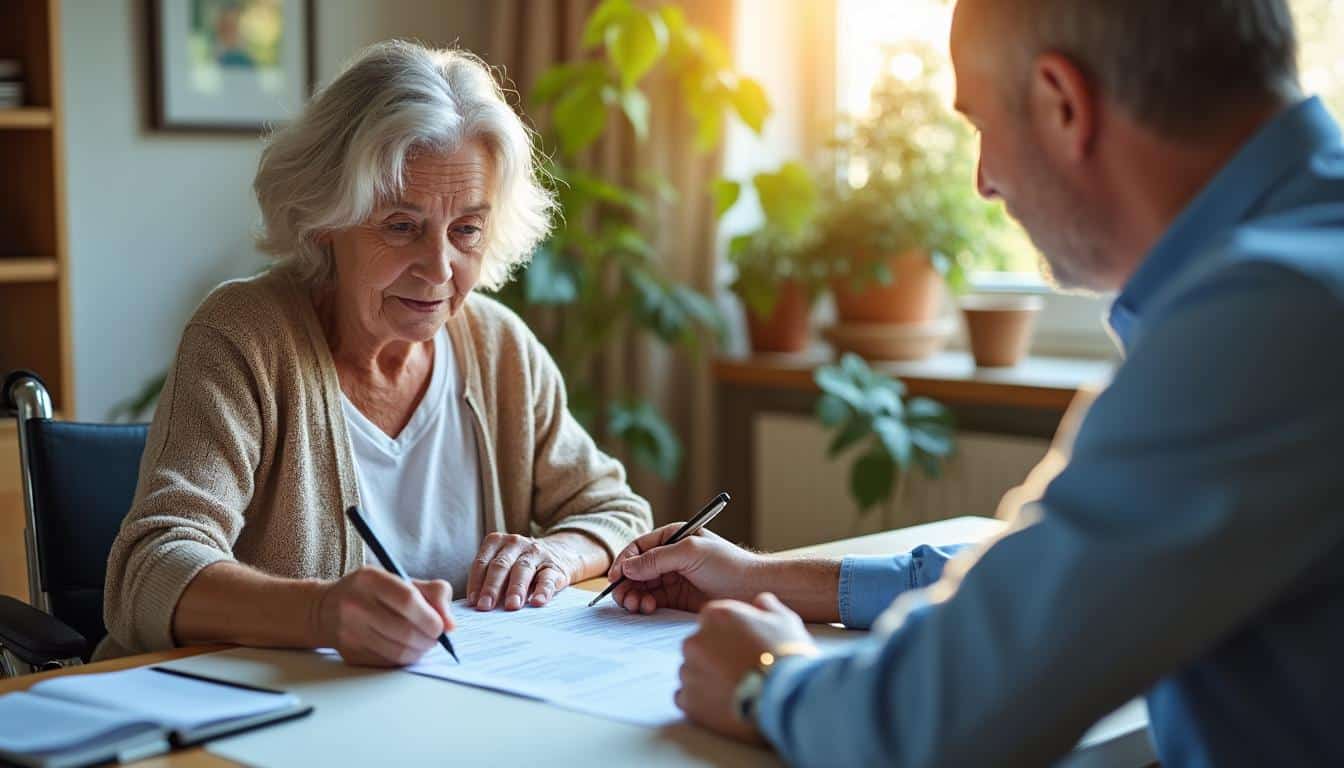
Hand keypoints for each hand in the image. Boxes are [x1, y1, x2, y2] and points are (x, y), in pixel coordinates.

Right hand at [314, 567, 453, 666]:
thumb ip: (434, 594)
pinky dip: (404, 659)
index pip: (408, 600)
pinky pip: (387, 662)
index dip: (431, 617)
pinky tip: (406, 649)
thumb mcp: (403, 580)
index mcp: (370, 579)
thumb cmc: (374, 593)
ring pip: (398, 651)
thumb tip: (451, 625)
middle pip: (405, 631)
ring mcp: (349, 631)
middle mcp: (355, 604)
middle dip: (429, 639)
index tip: (441, 626)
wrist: (327, 609)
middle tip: (435, 638)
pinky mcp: (349, 653)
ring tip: (423, 643)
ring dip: (419, 651)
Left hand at [467, 532, 602, 610]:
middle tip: (486, 606)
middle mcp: (515, 543)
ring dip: (515, 589)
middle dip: (492, 587)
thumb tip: (475, 605)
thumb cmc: (519, 566)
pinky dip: (542, 591)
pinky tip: (537, 602)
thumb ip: (488, 579)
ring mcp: (536, 553)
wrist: (558, 553)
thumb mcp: (502, 564)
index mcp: (497, 542)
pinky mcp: (554, 566)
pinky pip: (547, 578)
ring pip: (522, 570)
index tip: (473, 602)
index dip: (476, 583)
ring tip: (511, 606)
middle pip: (500, 566)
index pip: (482, 563)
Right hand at [607, 523, 764, 613]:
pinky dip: (645, 605)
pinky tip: (649, 608)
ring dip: (634, 596)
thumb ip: (657, 558)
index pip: (639, 547)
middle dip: (627, 583)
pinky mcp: (676, 599)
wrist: (751, 589)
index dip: (624, 561)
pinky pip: (652, 600)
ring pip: (641, 587)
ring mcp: (672, 578)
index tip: (616, 578)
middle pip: (636, 569)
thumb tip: (627, 566)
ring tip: (638, 605)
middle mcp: (669, 557)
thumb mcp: (691, 553)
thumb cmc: (727, 564)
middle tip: (625, 598)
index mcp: (673, 538)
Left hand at [677, 593, 816, 742]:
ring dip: (708, 679)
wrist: (786, 698)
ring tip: (736, 690)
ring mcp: (689, 672)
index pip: (712, 620)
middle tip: (741, 670)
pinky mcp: (688, 701)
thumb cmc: (787, 655)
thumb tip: (761, 601)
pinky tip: (725, 705)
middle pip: (699, 646)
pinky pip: (688, 698)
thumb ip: (768, 607)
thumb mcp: (785, 621)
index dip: (730, 634)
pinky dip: (702, 702)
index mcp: (715, 615)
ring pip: (692, 672)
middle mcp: (694, 641)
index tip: (745, 646)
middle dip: (716, 656)